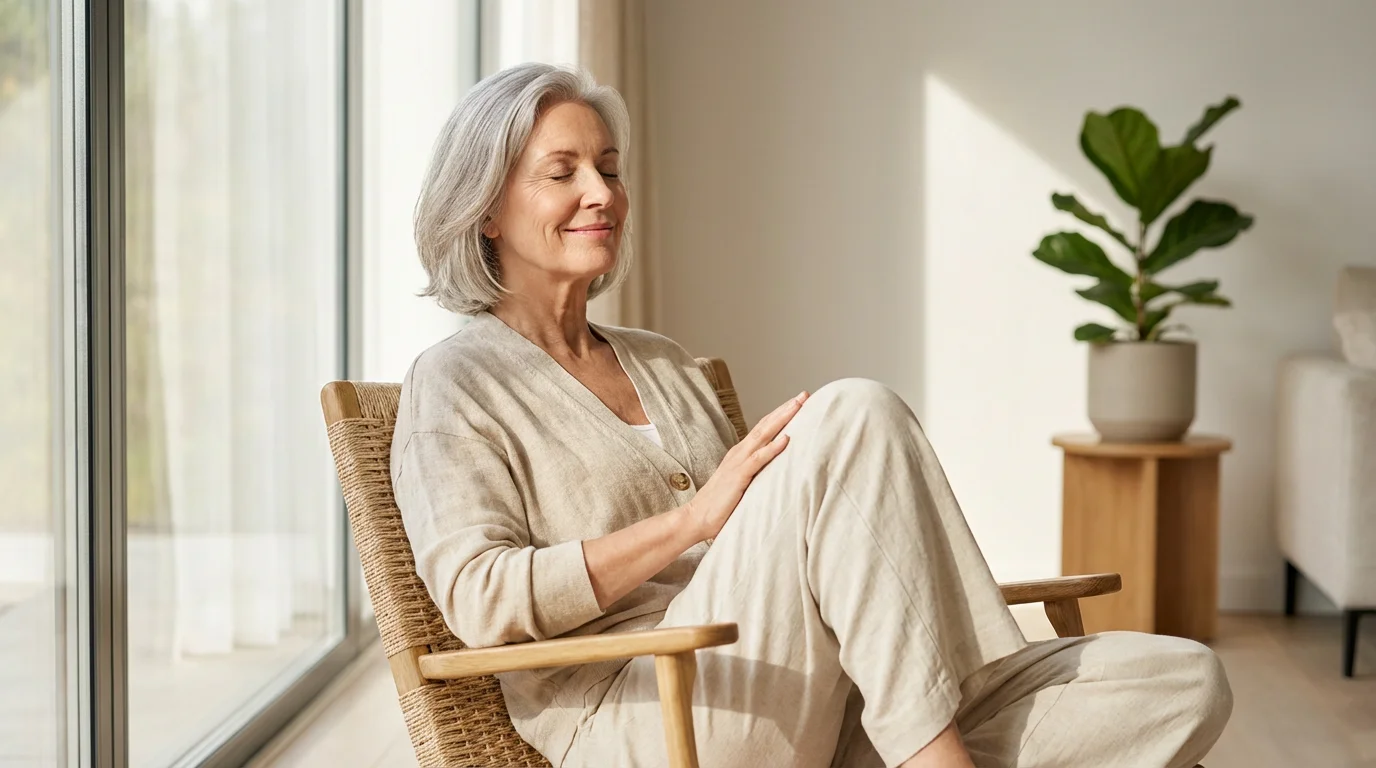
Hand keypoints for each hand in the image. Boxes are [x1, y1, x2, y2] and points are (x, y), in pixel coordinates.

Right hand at [685, 390, 809, 541]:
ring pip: (763, 435)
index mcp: (741, 454)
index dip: (780, 414)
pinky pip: (758, 459)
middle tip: (804, 394)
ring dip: (782, 419)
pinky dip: (772, 448)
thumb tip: (775, 475)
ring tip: (798, 405)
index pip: (764, 429)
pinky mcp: (738, 476)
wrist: (696, 518)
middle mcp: (739, 453)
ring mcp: (738, 462)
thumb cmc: (720, 506)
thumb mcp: (742, 485)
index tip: (798, 402)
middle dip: (786, 409)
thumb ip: (755, 475)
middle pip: (766, 425)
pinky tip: (786, 439)